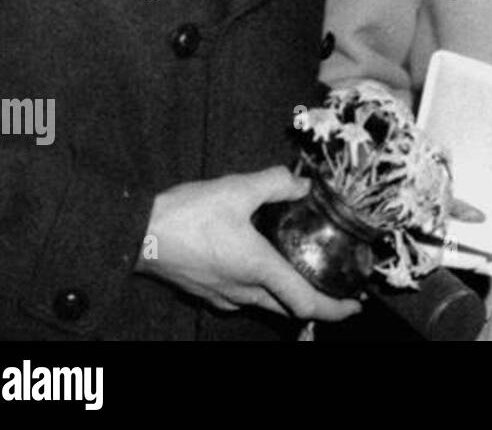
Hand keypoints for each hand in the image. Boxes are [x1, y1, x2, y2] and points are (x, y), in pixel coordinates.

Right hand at [137, 166, 361, 321]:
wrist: (135, 234)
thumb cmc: (187, 215)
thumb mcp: (237, 189)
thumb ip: (275, 183)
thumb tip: (302, 183)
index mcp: (258, 269)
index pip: (305, 302)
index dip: (335, 308)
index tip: (356, 305)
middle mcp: (243, 290)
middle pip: (289, 308)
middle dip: (317, 302)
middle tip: (337, 289)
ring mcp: (222, 295)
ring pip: (266, 304)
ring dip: (288, 295)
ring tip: (304, 274)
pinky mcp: (206, 291)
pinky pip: (244, 298)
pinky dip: (264, 289)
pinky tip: (263, 267)